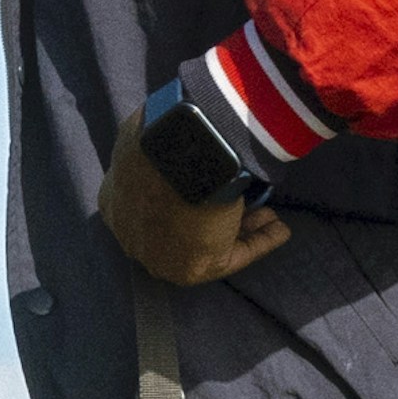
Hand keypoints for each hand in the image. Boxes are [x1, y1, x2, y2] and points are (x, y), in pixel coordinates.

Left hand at [99, 136, 291, 287]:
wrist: (176, 153)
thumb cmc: (163, 135)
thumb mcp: (150, 129)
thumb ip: (160, 141)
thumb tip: (178, 131)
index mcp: (116, 201)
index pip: (152, 205)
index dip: (188, 194)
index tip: (217, 180)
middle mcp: (132, 236)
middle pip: (183, 229)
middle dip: (216, 217)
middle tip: (248, 201)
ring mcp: (160, 257)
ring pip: (209, 244)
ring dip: (242, 229)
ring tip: (269, 215)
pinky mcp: (192, 269)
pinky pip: (233, 256)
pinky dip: (259, 243)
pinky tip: (280, 230)